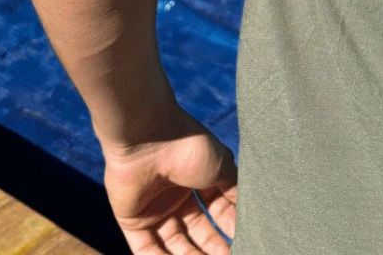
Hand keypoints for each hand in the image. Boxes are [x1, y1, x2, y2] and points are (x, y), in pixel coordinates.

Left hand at [98, 108, 237, 253]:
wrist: (149, 139)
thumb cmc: (190, 147)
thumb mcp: (222, 166)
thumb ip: (234, 190)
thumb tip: (249, 211)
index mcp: (200, 178)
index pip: (217, 211)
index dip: (231, 228)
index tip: (247, 242)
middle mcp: (178, 196)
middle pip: (198, 231)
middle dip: (213, 248)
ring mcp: (155, 210)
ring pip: (176, 245)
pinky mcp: (133, 222)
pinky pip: (147, 250)